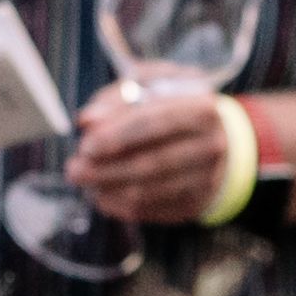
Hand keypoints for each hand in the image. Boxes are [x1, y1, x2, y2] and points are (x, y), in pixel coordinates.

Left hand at [72, 84, 254, 225]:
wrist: (221, 138)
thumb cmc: (176, 106)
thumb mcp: (153, 86)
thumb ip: (118, 98)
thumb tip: (87, 121)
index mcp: (201, 109)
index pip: (155, 123)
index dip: (117, 136)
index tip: (85, 145)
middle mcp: (210, 146)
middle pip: (150, 163)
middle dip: (105, 169)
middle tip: (74, 169)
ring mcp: (207, 179)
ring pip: (148, 191)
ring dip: (108, 189)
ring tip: (84, 181)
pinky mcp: (196, 203)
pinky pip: (151, 210)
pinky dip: (120, 205)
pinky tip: (102, 195)